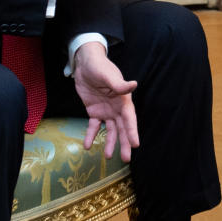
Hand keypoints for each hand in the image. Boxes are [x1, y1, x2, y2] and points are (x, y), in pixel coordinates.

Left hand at [72, 42, 139, 161]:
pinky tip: (87, 146)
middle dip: (124, 143)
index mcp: (123, 100)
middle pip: (122, 128)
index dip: (133, 132)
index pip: (129, 119)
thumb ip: (119, 84)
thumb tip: (133, 85)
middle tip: (126, 158)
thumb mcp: (108, 75)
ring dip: (109, 143)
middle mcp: (116, 108)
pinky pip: (93, 126)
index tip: (136, 144)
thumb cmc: (99, 67)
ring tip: (107, 156)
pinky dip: (90, 136)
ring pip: (110, 131)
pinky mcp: (94, 111)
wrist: (85, 63)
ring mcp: (106, 111)